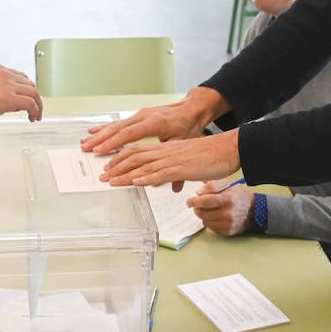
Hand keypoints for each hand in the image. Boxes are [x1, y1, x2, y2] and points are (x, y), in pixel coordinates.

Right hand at [0, 63, 42, 122]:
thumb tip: (7, 102)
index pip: (20, 77)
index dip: (26, 89)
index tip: (27, 97)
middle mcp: (6, 74)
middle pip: (30, 84)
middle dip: (34, 97)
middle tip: (34, 108)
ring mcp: (9, 85)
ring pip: (34, 93)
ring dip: (38, 105)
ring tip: (36, 115)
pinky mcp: (11, 98)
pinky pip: (31, 103)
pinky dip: (35, 111)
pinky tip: (32, 117)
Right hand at [80, 87, 225, 154]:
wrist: (191, 109)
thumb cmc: (188, 126)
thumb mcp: (184, 145)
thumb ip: (177, 167)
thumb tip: (175, 188)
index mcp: (154, 123)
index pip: (129, 134)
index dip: (113, 143)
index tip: (100, 151)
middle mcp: (144, 117)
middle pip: (118, 129)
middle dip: (101, 140)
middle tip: (87, 149)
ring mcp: (139, 115)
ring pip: (116, 125)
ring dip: (99, 135)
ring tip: (85, 143)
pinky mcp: (138, 116)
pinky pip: (118, 123)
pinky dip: (105, 127)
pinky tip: (93, 131)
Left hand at [100, 129, 239, 189]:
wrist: (229, 148)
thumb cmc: (211, 155)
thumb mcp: (187, 162)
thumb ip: (175, 170)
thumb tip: (168, 182)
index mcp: (166, 149)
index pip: (138, 152)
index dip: (121, 159)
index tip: (109, 168)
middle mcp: (166, 152)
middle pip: (135, 156)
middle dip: (116, 167)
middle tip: (102, 177)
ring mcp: (173, 159)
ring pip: (144, 165)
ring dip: (126, 174)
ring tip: (111, 181)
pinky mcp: (183, 168)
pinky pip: (162, 173)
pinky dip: (147, 178)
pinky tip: (137, 183)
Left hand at [188, 182, 253, 235]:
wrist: (254, 211)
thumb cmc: (239, 196)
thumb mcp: (228, 184)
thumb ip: (212, 186)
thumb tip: (198, 193)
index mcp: (228, 199)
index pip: (206, 201)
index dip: (195, 201)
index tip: (190, 201)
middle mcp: (228, 213)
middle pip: (203, 213)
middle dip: (197, 208)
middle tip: (198, 204)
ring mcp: (228, 224)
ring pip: (205, 221)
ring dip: (203, 215)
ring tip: (208, 210)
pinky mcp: (227, 232)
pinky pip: (211, 228)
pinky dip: (210, 222)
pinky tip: (215, 216)